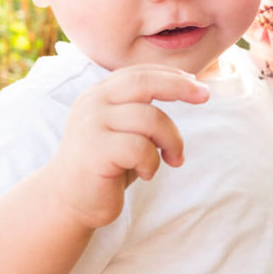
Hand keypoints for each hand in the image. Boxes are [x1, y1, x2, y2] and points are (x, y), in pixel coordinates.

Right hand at [45, 66, 208, 229]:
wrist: (67, 201)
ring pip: (151, 118)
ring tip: (172, 159)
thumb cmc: (104, 166)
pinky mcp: (96, 150)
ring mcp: (92, 124)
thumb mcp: (122, 130)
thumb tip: (189, 88)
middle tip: (204, 96)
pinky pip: (141, 148)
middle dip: (179, 86)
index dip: (171, 75)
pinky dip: (152, 162)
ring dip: (171, 140)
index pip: (139, 72)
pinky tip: (145, 173)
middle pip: (144, 81)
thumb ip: (142, 109)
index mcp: (99, 93)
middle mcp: (93, 103)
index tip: (196, 84)